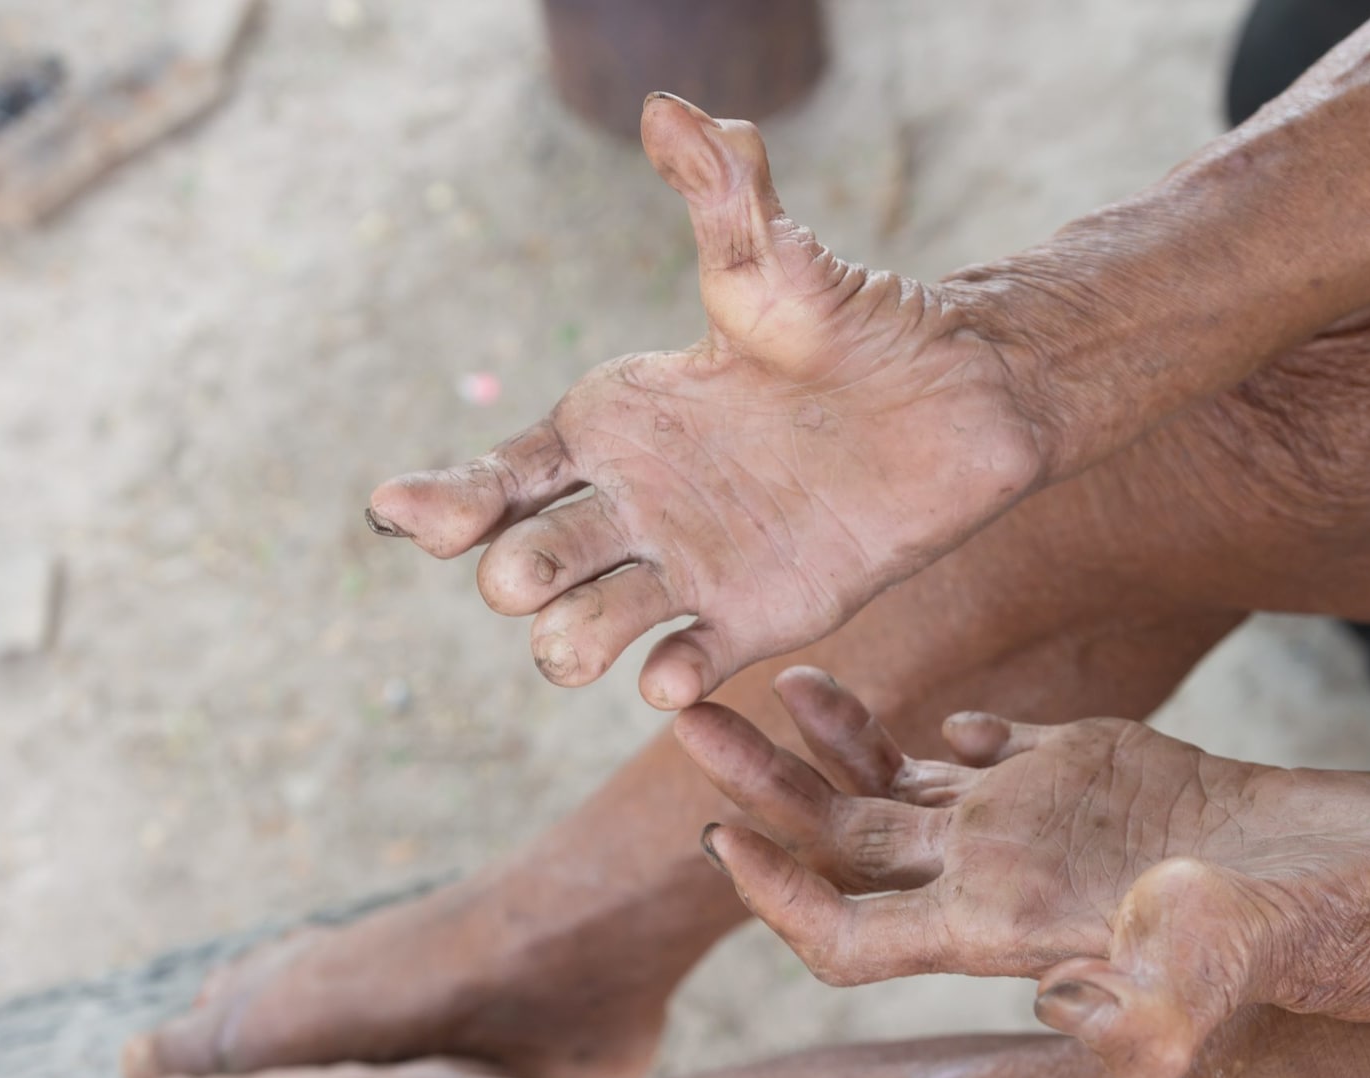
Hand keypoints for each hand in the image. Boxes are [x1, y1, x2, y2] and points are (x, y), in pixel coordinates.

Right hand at [366, 95, 1050, 709]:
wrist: (955, 399)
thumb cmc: (854, 321)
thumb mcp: (773, 255)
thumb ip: (718, 188)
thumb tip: (667, 107)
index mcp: (611, 427)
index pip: (499, 479)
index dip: (444, 505)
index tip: (415, 517)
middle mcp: (632, 504)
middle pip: (525, 565)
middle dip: (514, 576)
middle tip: (535, 570)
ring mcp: (684, 567)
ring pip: (581, 632)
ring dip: (570, 643)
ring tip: (587, 642)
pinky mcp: (749, 618)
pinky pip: (682, 666)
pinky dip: (667, 679)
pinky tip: (673, 674)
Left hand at [674, 668, 1369, 1077]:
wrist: (1359, 873)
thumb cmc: (1290, 923)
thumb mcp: (1220, 969)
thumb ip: (1144, 1013)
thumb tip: (1060, 1014)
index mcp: (995, 927)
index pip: (849, 938)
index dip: (777, 901)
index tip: (718, 843)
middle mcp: (993, 878)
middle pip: (841, 844)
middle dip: (759, 789)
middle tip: (688, 720)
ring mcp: (1031, 824)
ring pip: (894, 791)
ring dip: (827, 745)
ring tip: (778, 683)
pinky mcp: (1078, 771)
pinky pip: (975, 752)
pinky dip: (930, 724)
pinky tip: (897, 694)